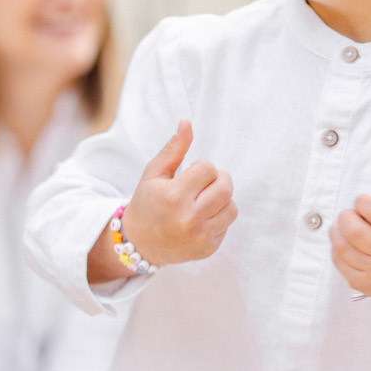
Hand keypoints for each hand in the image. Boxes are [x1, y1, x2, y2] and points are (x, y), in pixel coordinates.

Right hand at [121, 120, 237, 265]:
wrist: (140, 244)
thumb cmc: (147, 203)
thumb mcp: (154, 173)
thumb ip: (174, 148)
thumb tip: (187, 122)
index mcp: (173, 196)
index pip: (208, 168)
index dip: (201, 167)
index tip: (189, 175)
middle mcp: (189, 219)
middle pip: (225, 187)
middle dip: (219, 179)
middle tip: (205, 182)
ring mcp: (200, 236)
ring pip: (231, 207)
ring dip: (222, 198)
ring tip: (204, 199)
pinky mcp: (208, 248)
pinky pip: (227, 224)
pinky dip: (219, 217)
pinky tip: (201, 217)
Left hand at [331, 170, 370, 300]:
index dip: (363, 201)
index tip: (364, 202)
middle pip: (355, 230)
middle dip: (346, 216)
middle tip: (351, 215)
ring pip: (343, 247)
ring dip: (337, 230)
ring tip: (345, 226)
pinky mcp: (363, 283)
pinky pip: (339, 261)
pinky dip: (336, 247)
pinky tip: (344, 242)